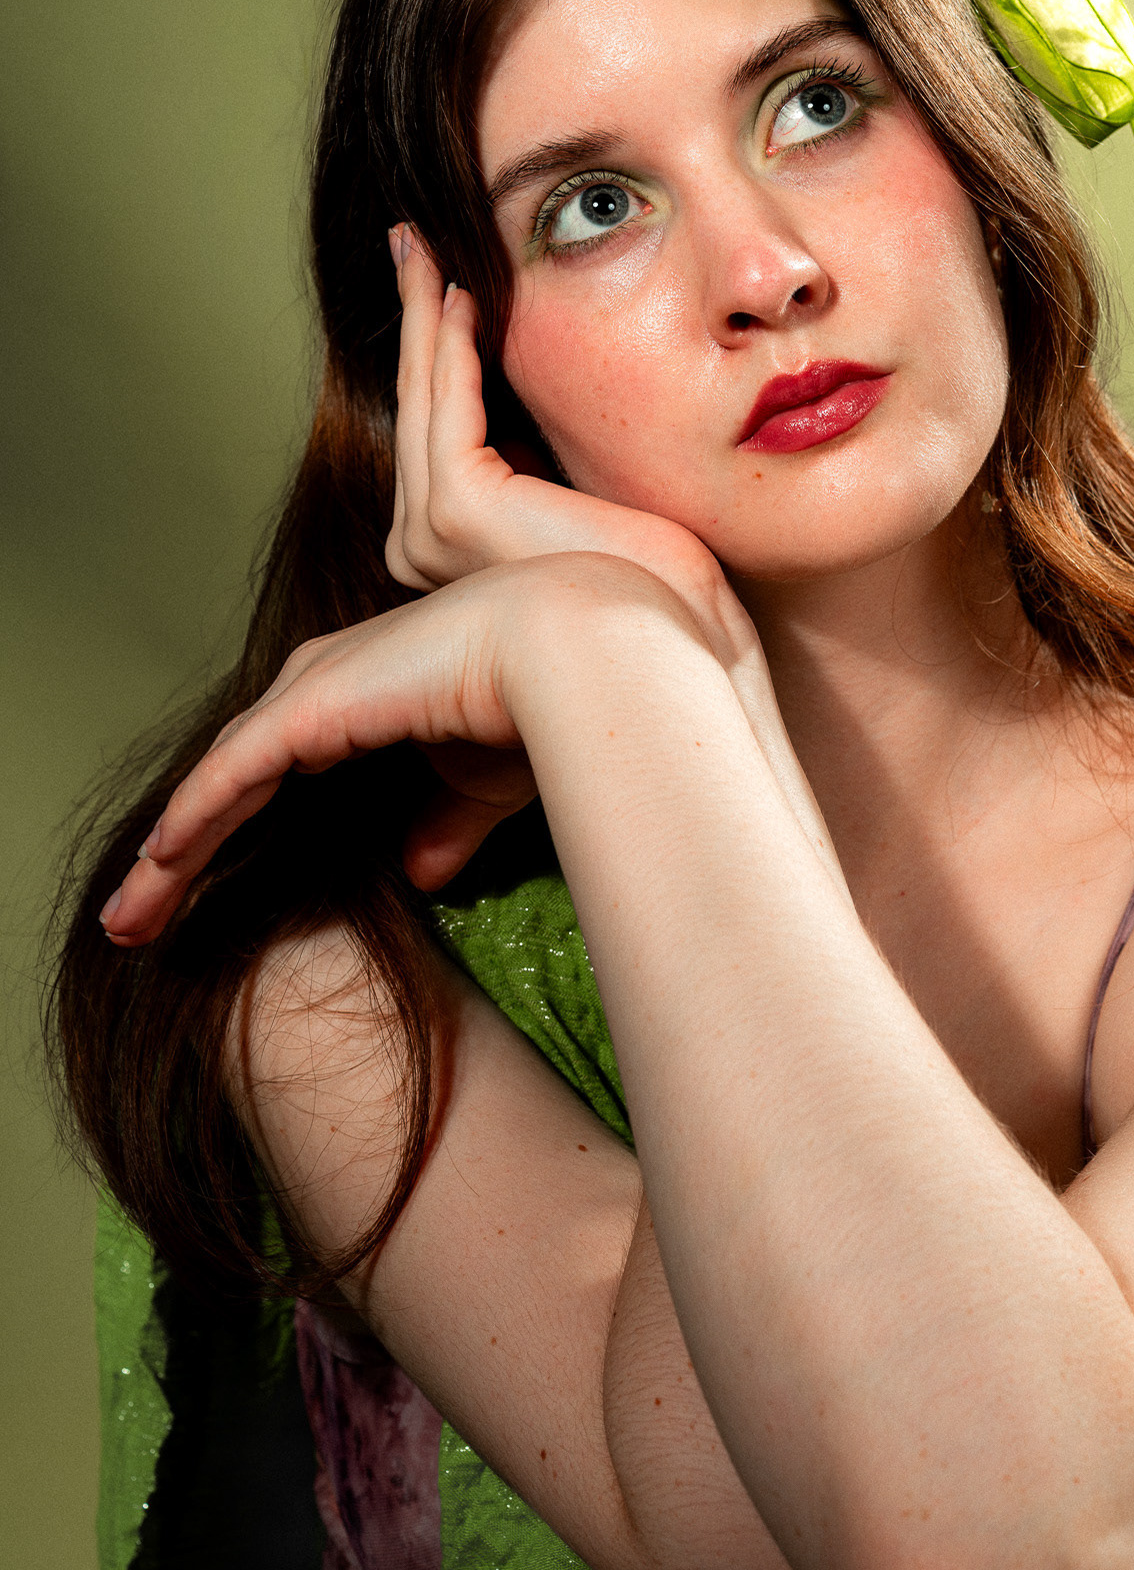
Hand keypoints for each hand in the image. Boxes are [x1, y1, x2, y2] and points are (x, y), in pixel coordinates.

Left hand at [100, 568, 544, 944]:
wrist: (569, 648)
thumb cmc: (539, 704)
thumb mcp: (479, 783)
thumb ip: (442, 826)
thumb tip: (420, 876)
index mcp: (360, 690)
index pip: (268, 770)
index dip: (225, 830)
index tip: (193, 893)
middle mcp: (321, 680)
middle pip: (227, 778)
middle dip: (177, 852)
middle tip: (135, 919)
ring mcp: (311, 687)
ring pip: (216, 782)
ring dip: (167, 856)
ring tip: (128, 921)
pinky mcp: (309, 706)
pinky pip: (229, 776)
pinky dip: (191, 821)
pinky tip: (160, 864)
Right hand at [386, 228, 745, 663]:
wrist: (672, 632)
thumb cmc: (649, 583)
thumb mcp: (585, 499)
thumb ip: (550, 459)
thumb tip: (548, 407)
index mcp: (450, 547)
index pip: (441, 424)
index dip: (439, 349)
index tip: (446, 283)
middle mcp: (421, 545)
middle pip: (420, 402)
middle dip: (416, 315)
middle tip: (411, 239)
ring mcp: (429, 531)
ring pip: (425, 393)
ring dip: (423, 311)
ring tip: (422, 243)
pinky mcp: (456, 509)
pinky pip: (448, 403)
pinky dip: (450, 342)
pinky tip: (459, 290)